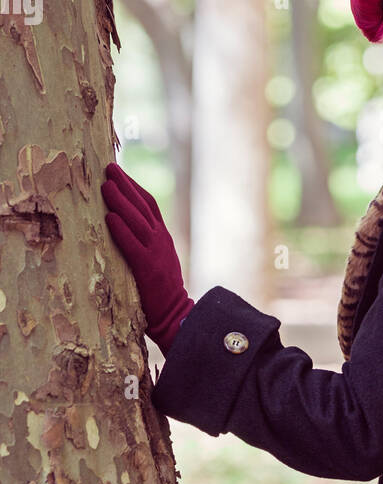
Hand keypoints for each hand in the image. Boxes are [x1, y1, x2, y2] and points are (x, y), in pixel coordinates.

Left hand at [101, 161, 193, 355]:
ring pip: (137, 221)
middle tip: (108, 168)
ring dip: (121, 201)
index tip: (118, 171)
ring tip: (106, 186)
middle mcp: (161, 240)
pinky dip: (121, 231)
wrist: (176, 315)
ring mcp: (156, 253)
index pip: (149, 204)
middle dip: (125, 185)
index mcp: (163, 237)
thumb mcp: (157, 260)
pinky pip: (133, 245)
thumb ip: (145, 243)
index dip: (134, 186)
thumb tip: (123, 225)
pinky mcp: (148, 269)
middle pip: (142, 206)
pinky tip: (109, 218)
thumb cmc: (160, 292)